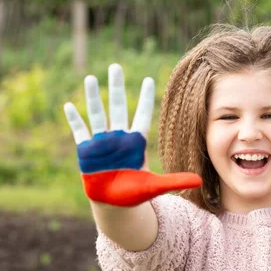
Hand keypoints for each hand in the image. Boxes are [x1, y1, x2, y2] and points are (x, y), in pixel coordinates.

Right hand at [63, 64, 201, 206]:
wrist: (113, 204)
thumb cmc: (135, 193)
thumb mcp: (155, 186)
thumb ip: (175, 181)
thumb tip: (201, 182)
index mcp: (136, 143)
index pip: (142, 115)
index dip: (145, 99)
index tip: (149, 80)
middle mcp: (118, 138)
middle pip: (118, 107)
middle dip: (116, 87)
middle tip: (115, 66)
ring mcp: (101, 143)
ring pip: (98, 114)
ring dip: (94, 97)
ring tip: (91, 78)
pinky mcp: (86, 151)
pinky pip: (80, 131)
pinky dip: (75, 119)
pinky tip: (69, 105)